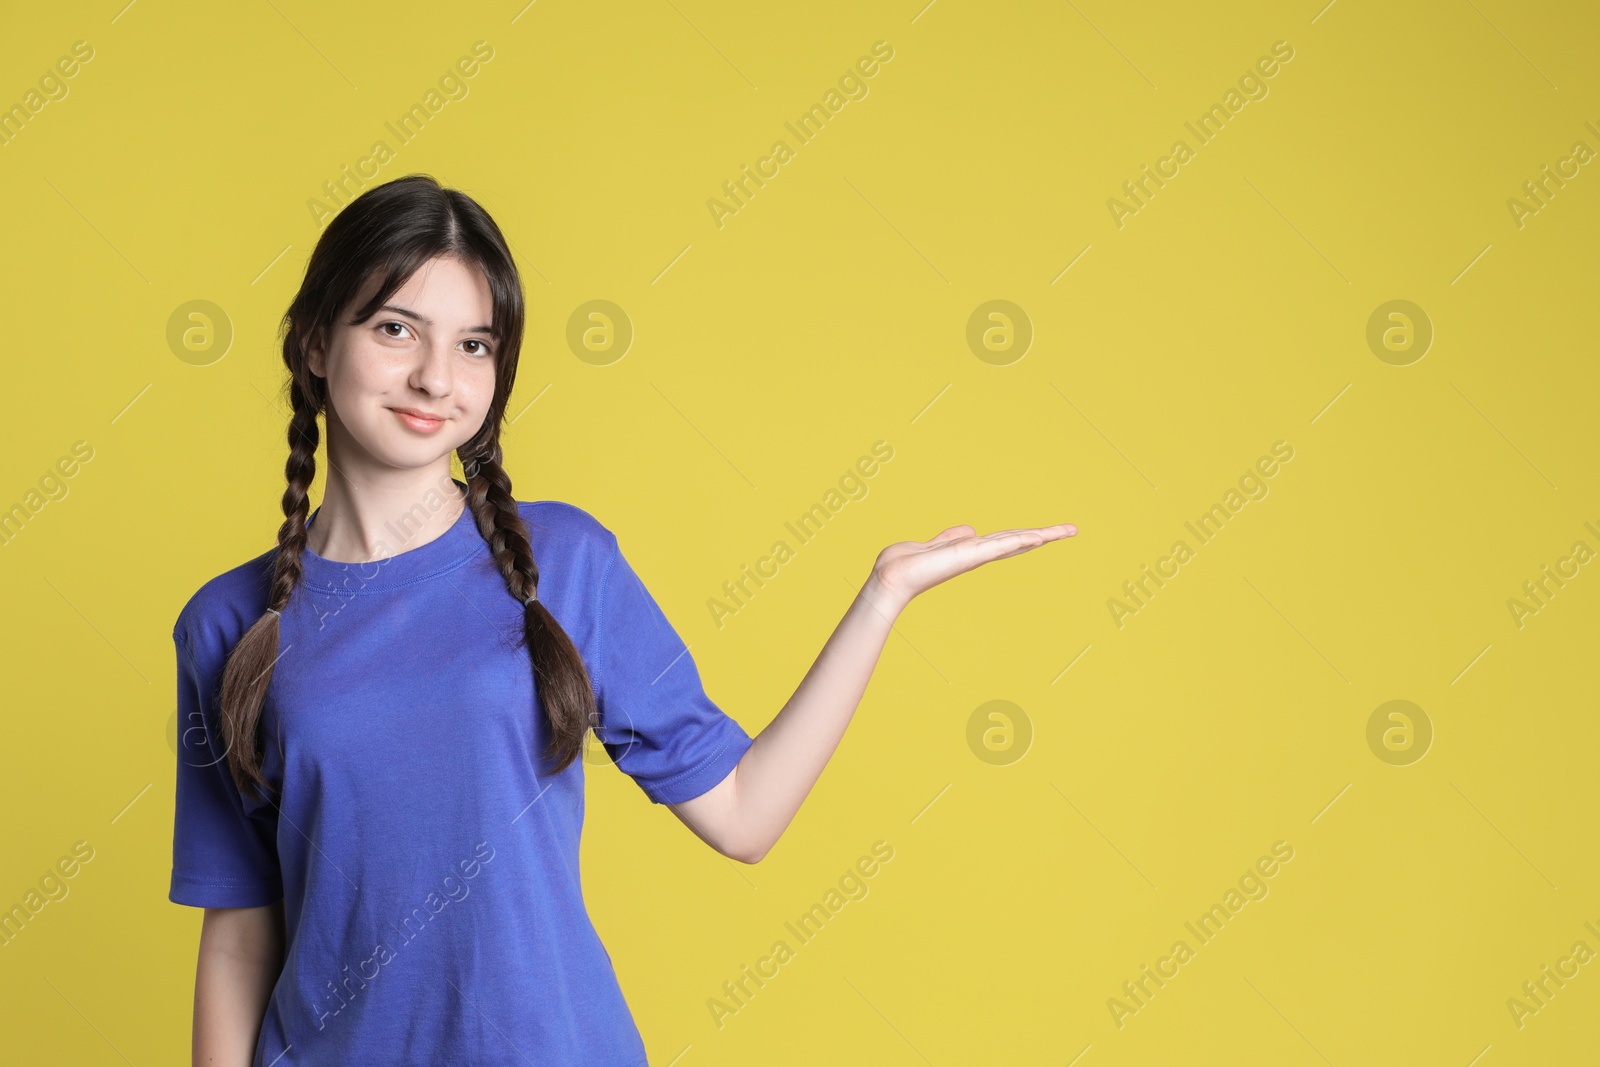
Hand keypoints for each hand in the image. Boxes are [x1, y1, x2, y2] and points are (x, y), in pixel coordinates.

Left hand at [862, 521, 1077, 615]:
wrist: (892, 578)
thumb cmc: (906, 563)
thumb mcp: (934, 544)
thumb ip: (952, 537)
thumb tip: (970, 530)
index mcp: (971, 550)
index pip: (1006, 540)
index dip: (1028, 536)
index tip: (1049, 533)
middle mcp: (978, 554)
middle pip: (1017, 541)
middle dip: (1045, 536)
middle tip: (1071, 530)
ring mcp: (975, 556)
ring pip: (1014, 541)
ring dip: (1041, 536)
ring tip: (1066, 531)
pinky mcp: (968, 556)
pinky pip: (998, 546)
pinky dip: (1017, 540)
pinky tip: (1037, 537)